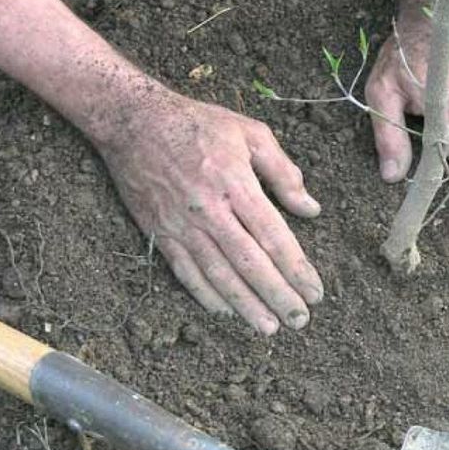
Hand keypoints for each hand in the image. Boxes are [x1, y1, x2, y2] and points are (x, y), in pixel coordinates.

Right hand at [99, 88, 322, 334]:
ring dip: (246, 305)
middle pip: (249, 263)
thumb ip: (283, 172)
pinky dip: (206, 295)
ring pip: (218, 274)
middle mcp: (209, 210)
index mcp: (235, 183)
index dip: (296, 268)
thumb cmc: (198, 124)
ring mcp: (182, 225)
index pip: (273, 236)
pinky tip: (226, 311)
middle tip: (300, 320)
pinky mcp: (160, 233)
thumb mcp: (249, 132)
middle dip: (277, 295)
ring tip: (268, 327)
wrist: (133, 122)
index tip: (315, 291)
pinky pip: (185, 272)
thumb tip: (310, 209)